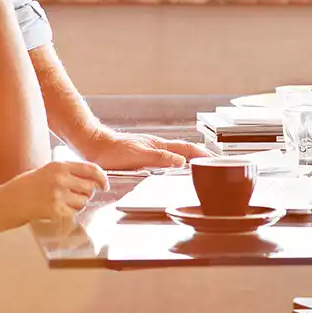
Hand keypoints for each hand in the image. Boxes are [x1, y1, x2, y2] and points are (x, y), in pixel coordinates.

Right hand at [0, 161, 109, 226]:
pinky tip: (58, 211)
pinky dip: (70, 214)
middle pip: (90, 187)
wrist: (6, 202)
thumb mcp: (44, 171)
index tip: (104, 185)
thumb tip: (88, 178)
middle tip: (75, 197)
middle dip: (86, 194)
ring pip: (83, 202)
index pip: (91, 169)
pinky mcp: (55, 210)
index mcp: (58, 166)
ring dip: (77, 205)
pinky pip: (74, 213)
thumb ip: (65, 173)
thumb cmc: (23, 188)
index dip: (102, 178)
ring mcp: (58, 195)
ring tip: (61, 204)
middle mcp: (60, 178)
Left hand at [79, 129, 210, 169]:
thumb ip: (160, 158)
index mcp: (159, 145)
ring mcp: (151, 149)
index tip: (216, 160)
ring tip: (201, 165)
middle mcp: (157, 146)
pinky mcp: (144, 154)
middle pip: (184, 150)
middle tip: (214, 163)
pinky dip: (176, 161)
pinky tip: (174, 167)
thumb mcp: (138, 156)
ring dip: (190, 158)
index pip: (187, 149)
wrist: (95, 146)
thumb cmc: (113, 151)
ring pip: (176, 153)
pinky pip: (166, 158)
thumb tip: (182, 161)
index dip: (202, 154)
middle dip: (200, 155)